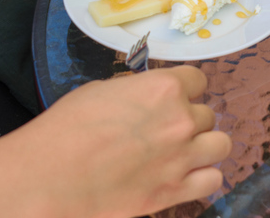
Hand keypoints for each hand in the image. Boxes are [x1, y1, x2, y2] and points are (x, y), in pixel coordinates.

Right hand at [0, 65, 231, 217]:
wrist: (49, 176)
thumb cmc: (67, 128)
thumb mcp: (102, 90)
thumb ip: (137, 91)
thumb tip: (148, 94)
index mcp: (165, 88)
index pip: (199, 79)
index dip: (186, 90)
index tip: (174, 100)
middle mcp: (182, 119)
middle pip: (207, 114)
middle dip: (189, 121)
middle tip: (166, 132)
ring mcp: (183, 156)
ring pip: (220, 145)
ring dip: (205, 147)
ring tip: (183, 153)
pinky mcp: (176, 191)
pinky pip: (214, 179)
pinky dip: (204, 177)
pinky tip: (185, 177)